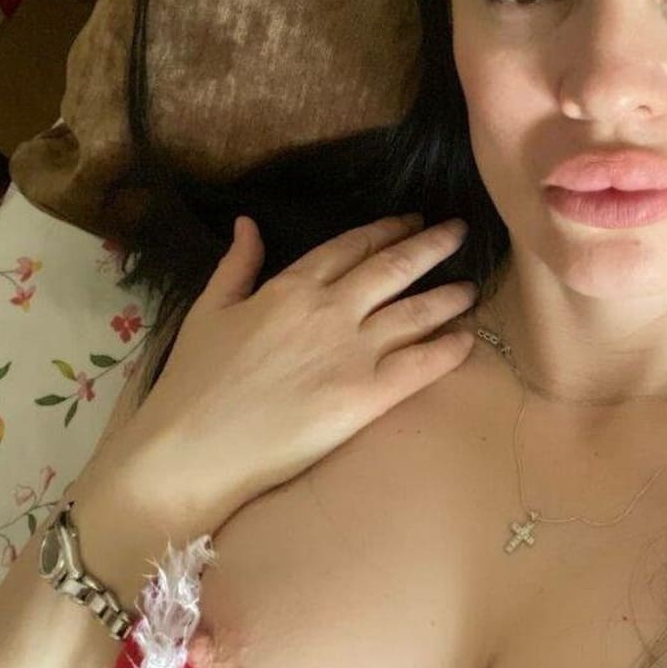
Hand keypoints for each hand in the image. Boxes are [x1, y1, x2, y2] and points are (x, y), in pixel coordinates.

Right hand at [111, 212, 477, 526]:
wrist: (194, 447)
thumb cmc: (194, 383)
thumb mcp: (208, 310)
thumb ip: (236, 265)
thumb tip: (247, 224)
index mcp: (291, 288)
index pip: (351, 246)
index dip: (386, 230)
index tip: (411, 221)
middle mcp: (330, 311)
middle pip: (393, 268)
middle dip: (431, 246)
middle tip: (458, 232)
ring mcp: (352, 353)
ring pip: (415, 312)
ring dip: (448, 295)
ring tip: (471, 287)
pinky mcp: (366, 396)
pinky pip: (420, 365)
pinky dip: (448, 349)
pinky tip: (468, 339)